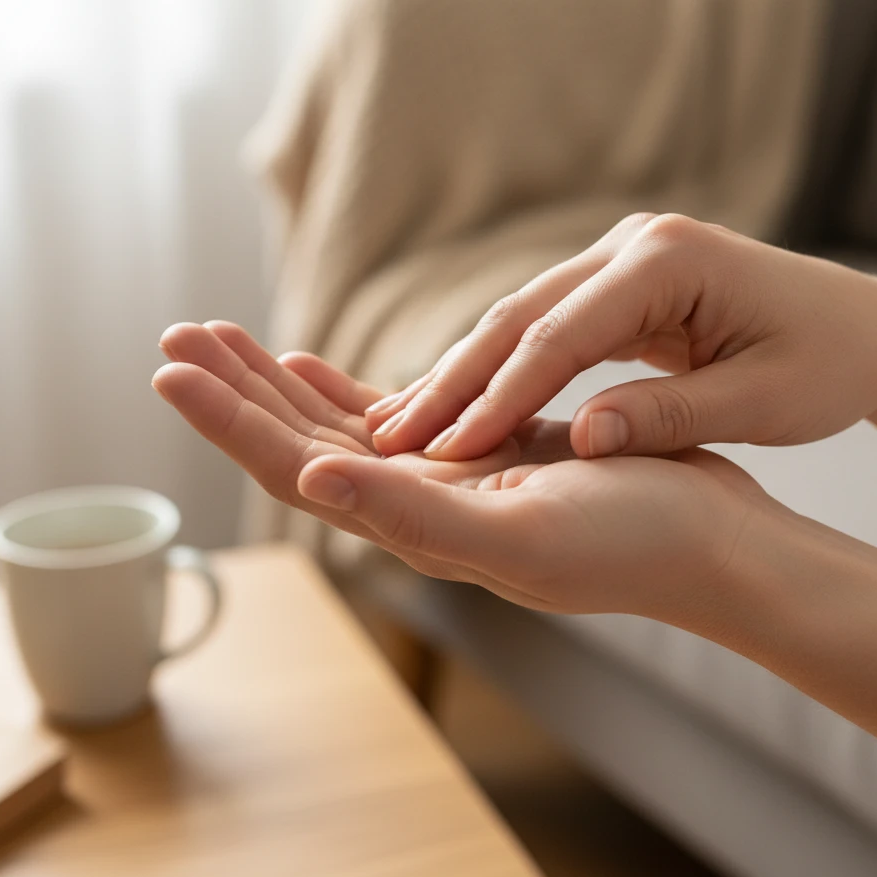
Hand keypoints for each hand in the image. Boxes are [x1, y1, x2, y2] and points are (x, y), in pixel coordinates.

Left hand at [152, 322, 772, 617]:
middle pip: (295, 441)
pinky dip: (340, 390)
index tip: (170, 367)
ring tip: (222, 339)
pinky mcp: (475, 450)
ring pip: (332, 425)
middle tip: (175, 334)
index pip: (292, 465)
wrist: (707, 542)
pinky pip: (387, 416)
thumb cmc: (633, 542)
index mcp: (410, 523)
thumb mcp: (522, 531)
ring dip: (274, 384)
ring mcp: (439, 478)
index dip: (227, 419)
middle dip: (232, 389)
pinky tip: (306, 365)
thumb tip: (310, 478)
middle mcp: (411, 504)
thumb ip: (412, 515)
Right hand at [366, 213, 876, 466]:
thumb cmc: (830, 361)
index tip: (448, 450)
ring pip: (519, 318)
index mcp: (668, 261)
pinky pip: (543, 328)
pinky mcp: (616, 285)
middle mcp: (632, 246)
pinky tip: (461, 403)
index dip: (499, 397)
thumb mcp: (764, 401)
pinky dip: (501, 370)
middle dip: (455, 381)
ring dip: (464, 374)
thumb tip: (580, 441)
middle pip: (519, 316)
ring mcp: (619, 260)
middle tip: (392, 436)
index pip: (559, 335)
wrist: (866, 327)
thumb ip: (668, 417)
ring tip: (403, 422)